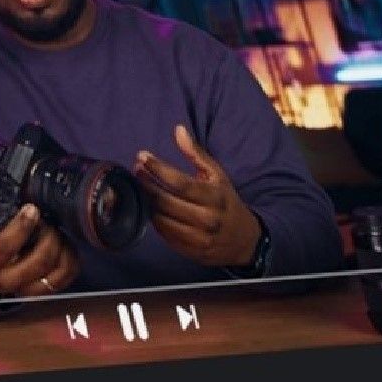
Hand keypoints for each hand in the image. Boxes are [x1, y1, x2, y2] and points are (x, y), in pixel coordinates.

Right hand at [0, 183, 75, 298]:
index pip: (5, 248)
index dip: (21, 227)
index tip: (32, 209)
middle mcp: (8, 280)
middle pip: (38, 261)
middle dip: (48, 236)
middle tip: (48, 221)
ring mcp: (28, 288)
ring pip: (56, 270)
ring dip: (61, 247)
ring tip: (56, 231)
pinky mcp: (45, 291)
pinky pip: (66, 276)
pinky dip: (70, 258)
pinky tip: (64, 245)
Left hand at [128, 123, 264, 270]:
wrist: (243, 239)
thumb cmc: (226, 201)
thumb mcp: (217, 175)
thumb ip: (196, 154)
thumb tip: (178, 130)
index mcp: (214, 196)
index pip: (178, 182)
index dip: (157, 169)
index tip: (142, 156)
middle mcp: (206, 218)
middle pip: (165, 201)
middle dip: (147, 183)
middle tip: (137, 170)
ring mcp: (198, 237)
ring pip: (161, 219)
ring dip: (149, 202)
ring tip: (144, 188)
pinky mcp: (190, 251)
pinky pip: (164, 235)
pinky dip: (156, 220)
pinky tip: (154, 208)